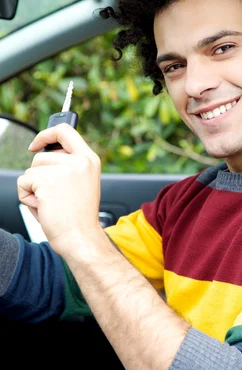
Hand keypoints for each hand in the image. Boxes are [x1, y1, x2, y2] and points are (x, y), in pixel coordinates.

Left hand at [17, 123, 102, 255]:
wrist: (81, 238)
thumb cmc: (79, 217)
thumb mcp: (82, 183)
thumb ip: (69, 166)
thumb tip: (45, 154)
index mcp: (89, 160)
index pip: (65, 131)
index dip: (46, 134)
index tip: (36, 144)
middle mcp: (79, 162)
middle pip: (40, 157)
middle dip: (38, 176)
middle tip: (54, 196)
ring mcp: (63, 170)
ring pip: (30, 171)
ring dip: (33, 188)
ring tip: (51, 203)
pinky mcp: (46, 181)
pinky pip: (23, 183)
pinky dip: (27, 197)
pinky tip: (44, 207)